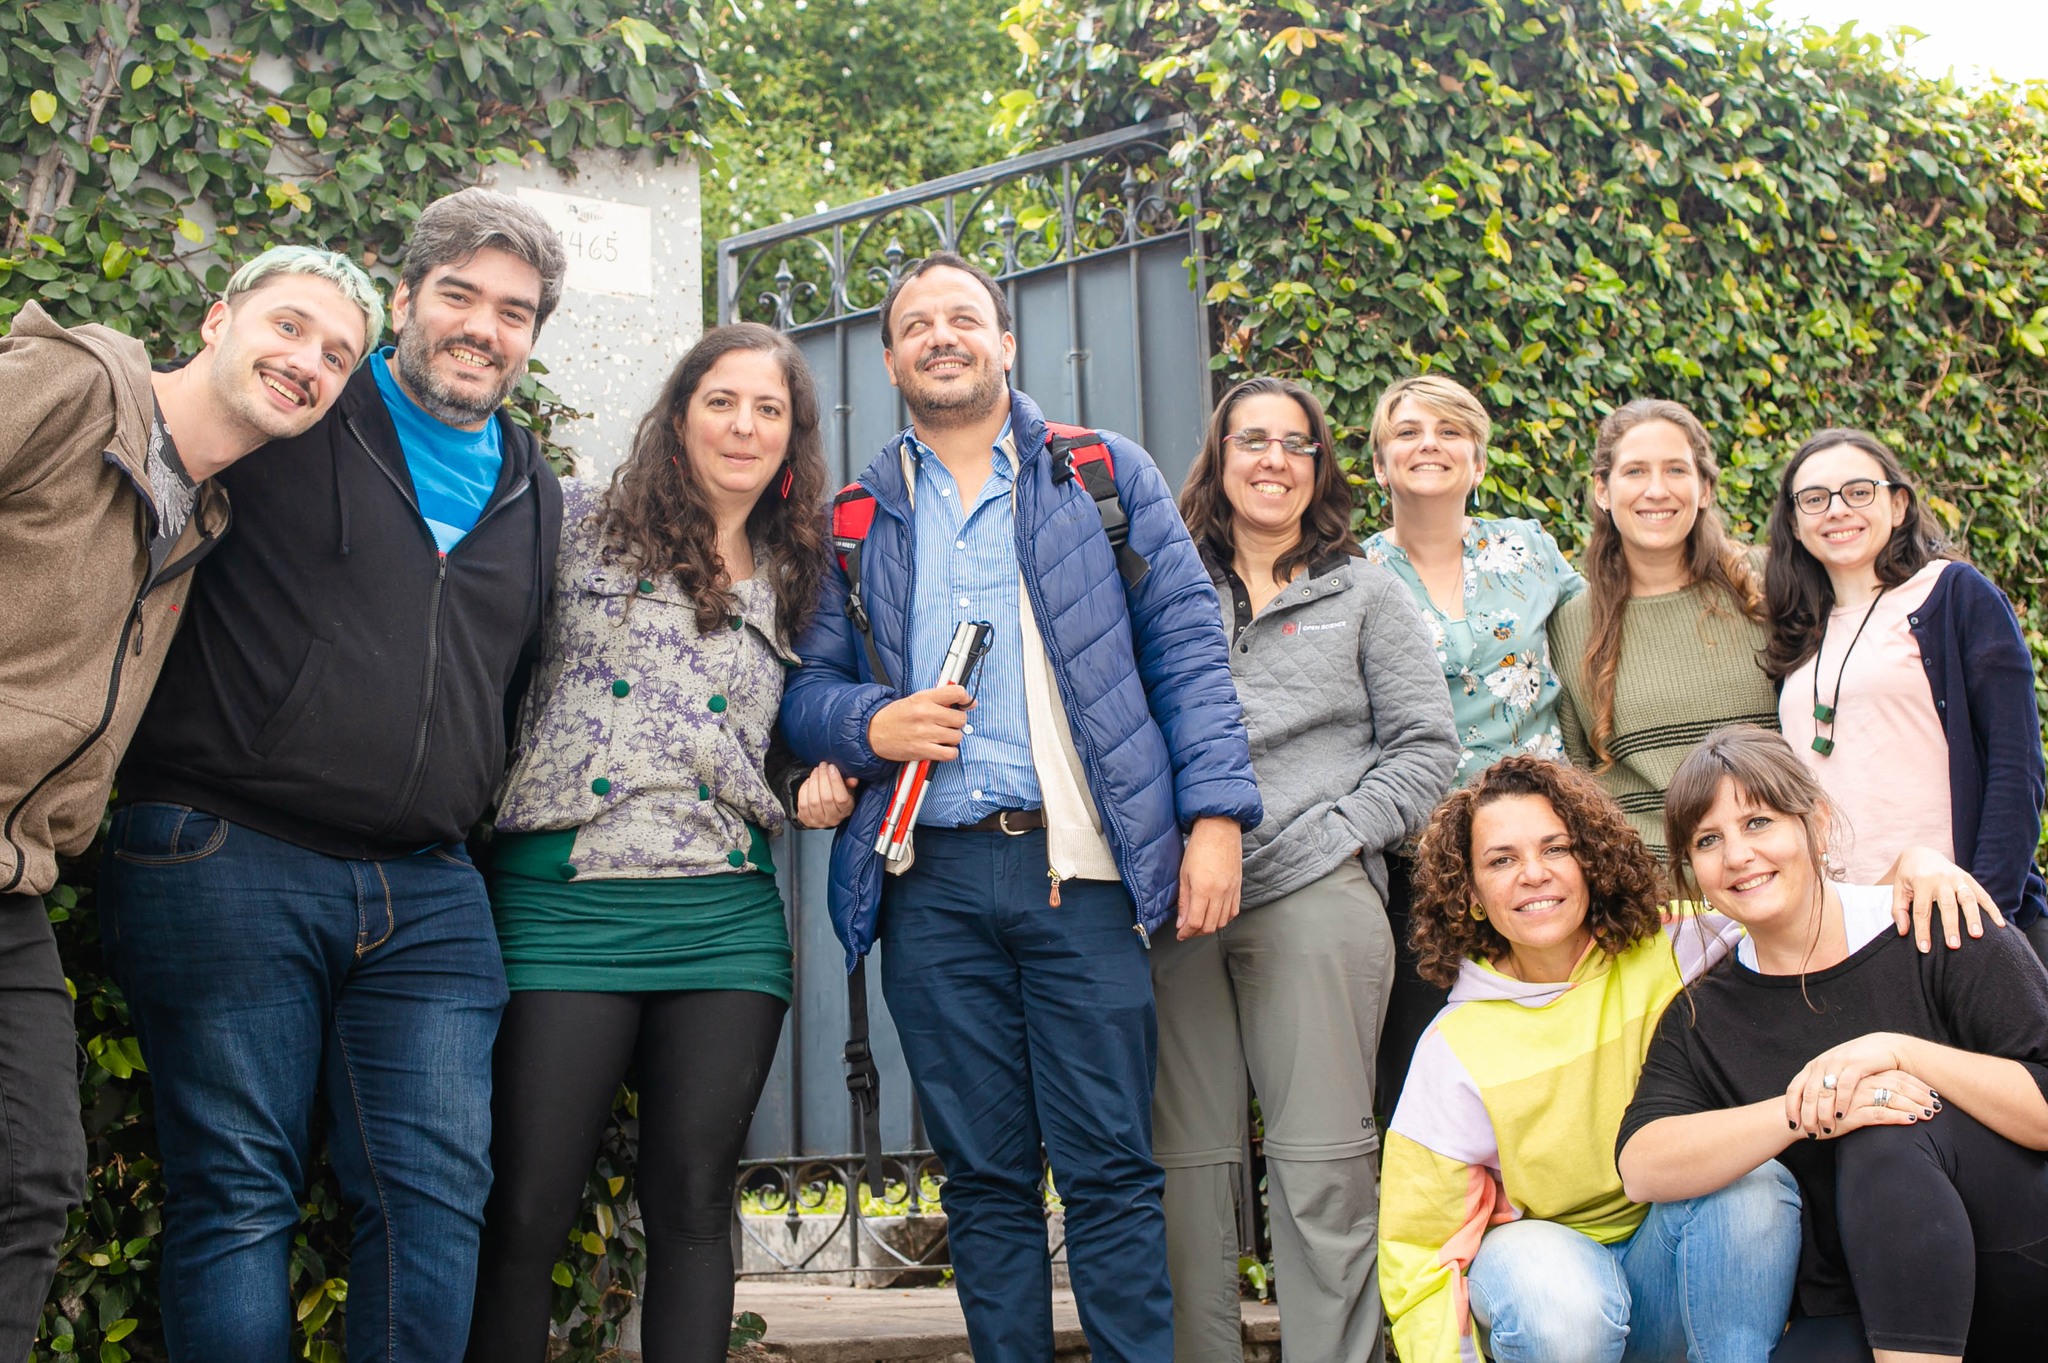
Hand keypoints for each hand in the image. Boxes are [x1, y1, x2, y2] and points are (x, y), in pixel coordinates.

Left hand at [795, 763, 858, 828]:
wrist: (825, 809)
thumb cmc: (837, 796)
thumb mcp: (848, 788)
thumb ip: (850, 782)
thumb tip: (852, 780)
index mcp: (846, 811)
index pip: (841, 798)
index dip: (836, 781)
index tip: (832, 767)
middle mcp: (833, 819)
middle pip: (826, 798)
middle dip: (823, 777)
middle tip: (822, 766)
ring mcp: (819, 821)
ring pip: (813, 801)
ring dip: (813, 782)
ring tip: (816, 771)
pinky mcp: (807, 820)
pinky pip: (803, 804)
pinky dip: (804, 790)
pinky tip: (808, 782)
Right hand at [867, 684, 974, 762]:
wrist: (872, 732)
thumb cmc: (895, 716)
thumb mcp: (915, 699)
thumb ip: (939, 698)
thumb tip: (967, 701)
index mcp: (923, 698)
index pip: (956, 693)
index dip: (965, 699)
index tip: (965, 703)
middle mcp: (925, 714)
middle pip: (960, 718)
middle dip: (957, 722)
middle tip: (948, 724)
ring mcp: (924, 733)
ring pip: (957, 736)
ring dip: (952, 738)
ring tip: (941, 736)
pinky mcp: (922, 750)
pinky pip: (949, 753)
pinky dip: (949, 752)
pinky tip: (942, 748)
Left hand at [1176, 816, 1242, 939]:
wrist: (1219, 830)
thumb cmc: (1199, 848)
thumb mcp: (1184, 874)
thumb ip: (1183, 901)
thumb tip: (1181, 922)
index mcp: (1203, 889)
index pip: (1195, 922)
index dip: (1186, 932)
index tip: (1180, 934)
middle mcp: (1219, 893)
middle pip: (1210, 926)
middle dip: (1196, 933)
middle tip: (1187, 931)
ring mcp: (1231, 891)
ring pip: (1223, 922)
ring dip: (1210, 927)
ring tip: (1199, 924)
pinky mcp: (1238, 888)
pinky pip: (1233, 912)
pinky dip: (1224, 918)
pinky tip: (1215, 916)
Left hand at [1785, 1032, 1916, 1137]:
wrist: (1885, 1047)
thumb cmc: (1858, 1064)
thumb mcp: (1835, 1073)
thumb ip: (1822, 1085)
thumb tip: (1808, 1107)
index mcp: (1813, 1066)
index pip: (1794, 1088)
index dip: (1791, 1107)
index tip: (1792, 1125)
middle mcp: (1822, 1064)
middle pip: (1808, 1093)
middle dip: (1808, 1116)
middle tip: (1812, 1133)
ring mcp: (1837, 1063)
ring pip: (1824, 1092)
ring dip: (1824, 1112)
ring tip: (1827, 1128)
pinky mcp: (1855, 1064)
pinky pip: (1845, 1086)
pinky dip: (1842, 1102)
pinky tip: (1842, 1115)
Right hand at [1813, 1069, 1940, 1139]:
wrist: (1796, 1117)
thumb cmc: (1823, 1108)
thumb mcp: (1845, 1095)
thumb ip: (1863, 1088)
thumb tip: (1888, 1091)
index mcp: (1858, 1074)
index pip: (1894, 1074)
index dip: (1915, 1083)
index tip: (1932, 1092)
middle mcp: (1858, 1082)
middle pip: (1897, 1084)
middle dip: (1920, 1094)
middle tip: (1939, 1103)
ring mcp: (1854, 1097)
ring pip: (1892, 1098)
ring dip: (1914, 1106)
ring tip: (1931, 1114)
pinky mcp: (1850, 1114)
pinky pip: (1879, 1114)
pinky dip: (1898, 1117)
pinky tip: (1912, 1120)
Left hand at [1890, 846, 2004, 950]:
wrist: (1922, 853)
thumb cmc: (1909, 877)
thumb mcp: (1898, 889)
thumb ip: (1899, 910)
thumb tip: (1903, 931)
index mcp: (1921, 881)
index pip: (1921, 910)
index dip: (1922, 930)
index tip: (1925, 948)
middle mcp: (1941, 879)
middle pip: (1948, 905)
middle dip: (1951, 926)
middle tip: (1953, 945)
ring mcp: (1958, 878)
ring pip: (1968, 898)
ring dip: (1973, 917)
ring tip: (1977, 935)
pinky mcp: (1969, 879)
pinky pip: (1983, 895)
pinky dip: (1992, 909)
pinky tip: (1999, 924)